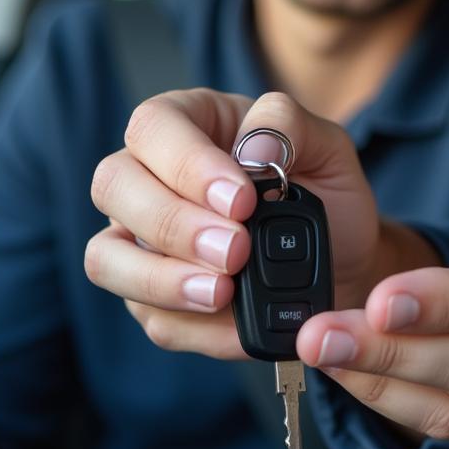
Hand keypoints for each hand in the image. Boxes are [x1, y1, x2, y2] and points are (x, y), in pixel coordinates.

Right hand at [84, 90, 422, 358]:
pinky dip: (194, 327)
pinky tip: (238, 324)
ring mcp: (140, 239)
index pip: (154, 125)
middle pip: (113, 185)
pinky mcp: (152, 298)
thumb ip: (289, 126)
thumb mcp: (326, 144)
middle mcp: (148, 175)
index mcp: (187, 121)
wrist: (342, 258)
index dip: (187, 163)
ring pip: (106, 257)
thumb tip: (254, 148)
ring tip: (224, 293)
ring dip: (162, 279)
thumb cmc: (324, 189)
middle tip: (236, 250)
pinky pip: (149, 317)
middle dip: (173, 223)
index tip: (242, 201)